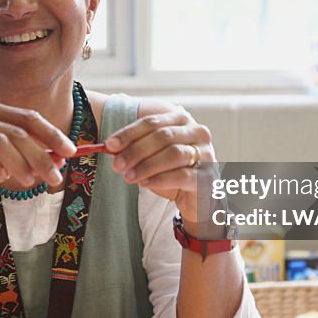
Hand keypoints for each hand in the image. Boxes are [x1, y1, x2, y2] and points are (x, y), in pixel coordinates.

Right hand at [0, 101, 75, 236]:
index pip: (28, 117)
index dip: (52, 134)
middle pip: (16, 132)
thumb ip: (34, 157)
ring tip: (27, 181)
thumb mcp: (11, 164)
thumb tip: (63, 157)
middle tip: (55, 177)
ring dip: (19, 165)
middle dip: (40, 156)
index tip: (71, 151)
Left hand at [104, 105, 212, 222]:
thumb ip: (136, 148)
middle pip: (162, 136)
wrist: (198, 197)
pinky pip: (182, 175)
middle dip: (136, 150)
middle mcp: (197, 133)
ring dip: (146, 165)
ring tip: (128, 176)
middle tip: (117, 164)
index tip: (109, 145)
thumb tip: (111, 147)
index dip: (129, 133)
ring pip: (173, 154)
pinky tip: (145, 183)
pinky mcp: (207, 177)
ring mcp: (206, 154)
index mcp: (182, 121)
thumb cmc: (173, 171)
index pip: (152, 122)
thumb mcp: (154, 155)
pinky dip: (160, 179)